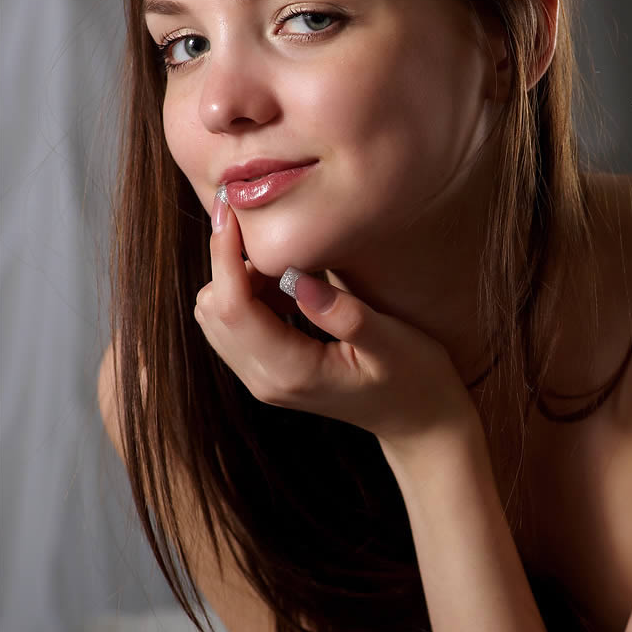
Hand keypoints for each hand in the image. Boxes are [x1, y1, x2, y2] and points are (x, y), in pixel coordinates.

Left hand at [193, 200, 479, 453]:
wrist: (419, 421)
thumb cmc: (415, 379)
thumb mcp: (393, 343)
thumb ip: (344, 314)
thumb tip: (294, 278)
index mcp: (292, 372)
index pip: (232, 308)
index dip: (224, 255)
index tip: (232, 209)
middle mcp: (265, 380)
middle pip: (212, 310)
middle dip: (230, 265)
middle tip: (277, 241)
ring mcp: (261, 380)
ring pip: (215, 317)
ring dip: (237, 280)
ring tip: (288, 266)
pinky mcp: (265, 373)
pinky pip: (232, 326)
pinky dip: (247, 295)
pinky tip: (288, 287)